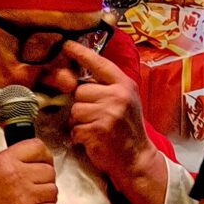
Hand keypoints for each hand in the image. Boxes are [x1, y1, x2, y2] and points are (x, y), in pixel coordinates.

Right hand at [0, 138, 58, 203]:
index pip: (38, 147)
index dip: (44, 157)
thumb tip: (37, 162)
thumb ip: (13, 162)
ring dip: (45, 200)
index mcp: (5, 160)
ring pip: (53, 192)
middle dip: (44, 182)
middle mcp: (16, 174)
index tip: (43, 165)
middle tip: (33, 191)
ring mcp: (25, 196)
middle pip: (49, 171)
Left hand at [65, 41, 152, 191]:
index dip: (81, 53)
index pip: (99, 63)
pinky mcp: (98, 130)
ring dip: (79, 122)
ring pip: (75, 110)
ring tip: (95, 129)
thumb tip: (79, 79)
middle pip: (80, 91)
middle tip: (96, 118)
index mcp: (124, 85)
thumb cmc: (127, 130)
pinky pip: (75, 128)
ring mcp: (108, 113)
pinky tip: (93, 140)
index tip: (66, 44)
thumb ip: (107, 88)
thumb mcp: (125, 101)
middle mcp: (117, 95)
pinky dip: (79, 136)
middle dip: (82, 105)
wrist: (136, 159)